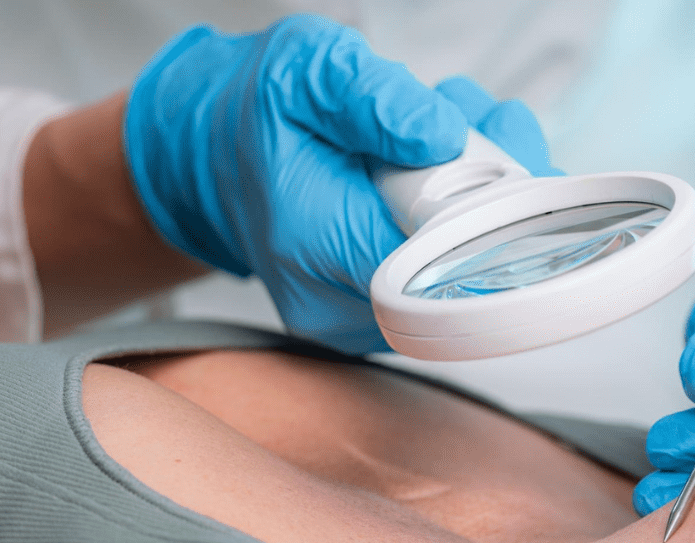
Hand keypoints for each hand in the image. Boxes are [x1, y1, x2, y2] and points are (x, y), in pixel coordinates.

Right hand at [124, 15, 555, 353]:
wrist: (213, 158)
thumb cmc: (256, 115)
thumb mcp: (305, 68)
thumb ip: (371, 97)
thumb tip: (439, 134)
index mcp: (312, 242)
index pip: (433, 255)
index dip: (479, 203)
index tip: (479, 146)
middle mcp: (332, 301)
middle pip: (456, 269)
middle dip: (481, 193)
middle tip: (462, 126)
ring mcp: (353, 321)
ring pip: (459, 278)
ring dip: (472, 206)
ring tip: (439, 141)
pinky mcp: (372, 320)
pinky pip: (443, 283)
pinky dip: (455, 227)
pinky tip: (435, 176)